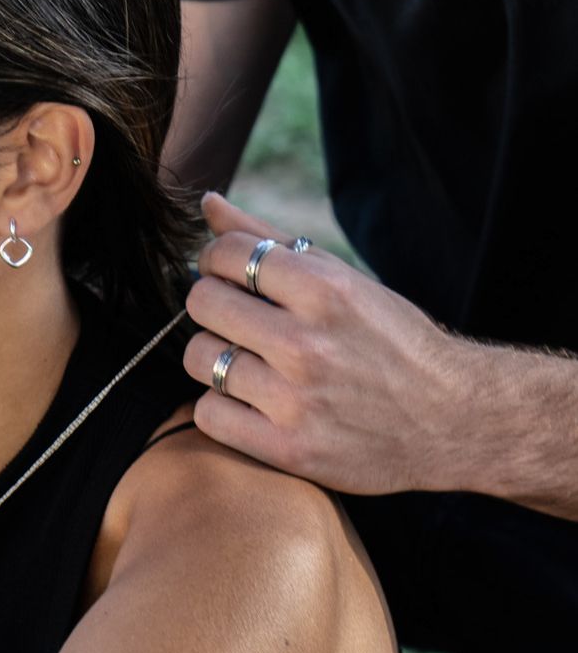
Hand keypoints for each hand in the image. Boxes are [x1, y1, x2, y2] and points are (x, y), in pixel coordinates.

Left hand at [183, 193, 477, 496]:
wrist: (453, 421)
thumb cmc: (389, 340)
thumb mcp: (342, 279)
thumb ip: (270, 239)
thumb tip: (207, 203)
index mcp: (325, 291)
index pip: (226, 253)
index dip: (216, 259)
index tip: (229, 275)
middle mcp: (307, 343)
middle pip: (201, 302)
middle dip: (212, 304)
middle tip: (235, 318)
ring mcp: (296, 400)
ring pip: (198, 358)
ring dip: (213, 356)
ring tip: (245, 360)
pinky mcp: (289, 449)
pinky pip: (208, 414)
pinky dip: (220, 406)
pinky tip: (248, 401)